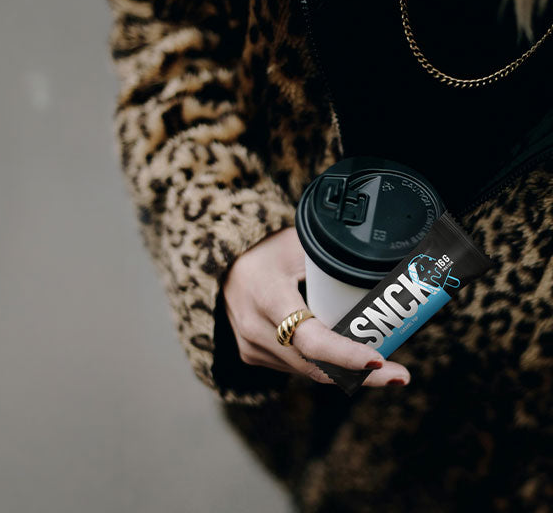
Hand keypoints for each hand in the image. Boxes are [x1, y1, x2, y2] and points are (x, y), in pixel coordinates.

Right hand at [222, 226, 410, 385]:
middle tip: (400, 376)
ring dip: (346, 372)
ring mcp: (251, 347)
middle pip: (315, 365)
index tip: (379, 360)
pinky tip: (346, 359)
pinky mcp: (252, 356)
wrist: (219, 264)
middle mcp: (255, 328)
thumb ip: (333, 257)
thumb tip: (387, 262)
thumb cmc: (265, 249)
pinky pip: (296, 366)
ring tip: (384, 369)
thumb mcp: (297, 243)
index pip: (309, 337)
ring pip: (308, 371)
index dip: (344, 353)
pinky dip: (323, 364)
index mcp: (267, 296)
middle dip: (361, 376)